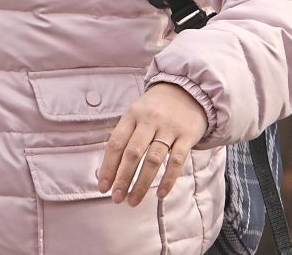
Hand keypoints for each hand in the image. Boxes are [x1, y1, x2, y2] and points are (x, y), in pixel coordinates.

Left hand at [97, 82, 207, 205]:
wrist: (188, 90)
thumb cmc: (156, 108)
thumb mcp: (137, 113)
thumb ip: (126, 136)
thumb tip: (110, 168)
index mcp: (132, 115)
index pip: (116, 143)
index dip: (108, 166)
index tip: (102, 186)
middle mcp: (149, 120)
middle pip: (132, 153)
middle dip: (122, 178)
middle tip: (116, 198)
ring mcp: (169, 128)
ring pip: (153, 159)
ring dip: (142, 183)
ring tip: (133, 200)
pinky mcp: (187, 135)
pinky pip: (177, 161)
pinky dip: (168, 179)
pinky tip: (159, 194)